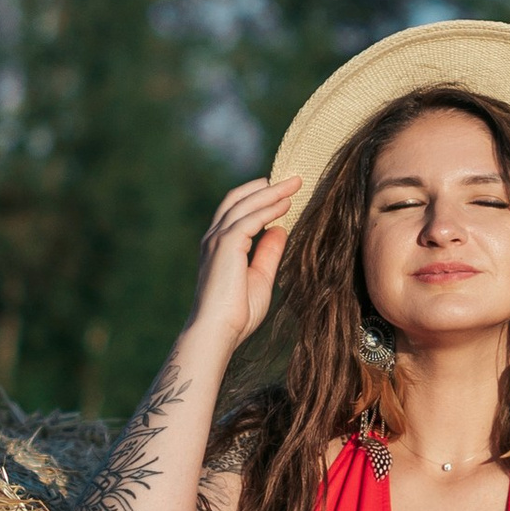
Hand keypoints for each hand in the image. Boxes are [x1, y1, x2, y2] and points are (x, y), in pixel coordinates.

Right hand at [187, 175, 299, 355]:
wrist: (217, 331)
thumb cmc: (237, 314)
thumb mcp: (260, 277)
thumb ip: (268, 252)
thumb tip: (280, 229)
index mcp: (218, 246)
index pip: (236, 211)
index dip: (257, 197)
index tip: (281, 191)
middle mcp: (214, 238)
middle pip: (238, 199)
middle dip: (266, 187)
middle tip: (293, 179)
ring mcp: (217, 240)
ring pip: (245, 204)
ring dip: (271, 192)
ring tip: (295, 184)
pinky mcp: (225, 245)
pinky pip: (250, 218)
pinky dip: (268, 208)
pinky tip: (285, 204)